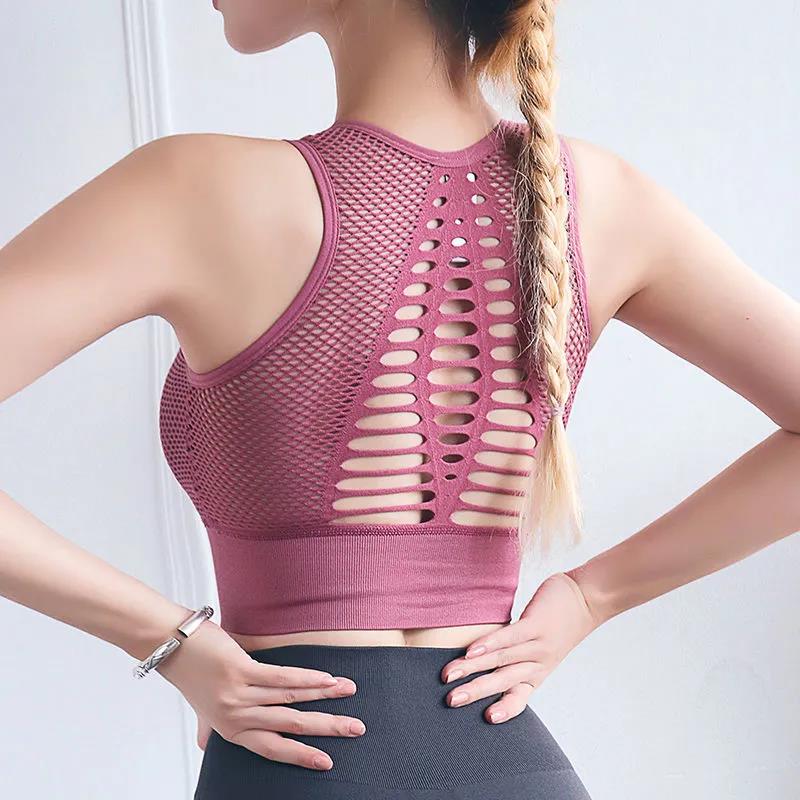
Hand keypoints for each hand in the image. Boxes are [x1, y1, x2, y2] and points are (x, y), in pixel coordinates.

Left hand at [155, 620, 364, 770]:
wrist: (173, 644)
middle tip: (355, 729)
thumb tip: (204, 746)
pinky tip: (326, 678)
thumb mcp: (200, 709)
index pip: (273, 748)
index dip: (302, 756)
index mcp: (232, 730)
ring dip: (325, 696)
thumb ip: (208, 727)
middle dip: (327, 728)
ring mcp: (239, 695)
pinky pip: (282, 678)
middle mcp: (237, 717)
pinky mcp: (241, 671)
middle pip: (290, 727)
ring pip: (291, 700)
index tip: (327, 761)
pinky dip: (308, 678)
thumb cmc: (191, 674)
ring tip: (348, 692)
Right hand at [440, 571, 599, 723]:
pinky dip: (489, 644)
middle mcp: (538, 664)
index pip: (520, 697)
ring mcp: (538, 645)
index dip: (505, 709)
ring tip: (449, 674)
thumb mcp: (540, 648)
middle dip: (475, 692)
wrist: (587, 599)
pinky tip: (471, 650)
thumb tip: (478, 656)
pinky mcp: (536, 625)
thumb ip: (515, 654)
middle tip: (451, 701)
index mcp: (537, 673)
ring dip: (472, 668)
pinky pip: (510, 637)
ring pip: (501, 660)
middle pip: (503, 682)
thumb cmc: (557, 623)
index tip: (487, 719)